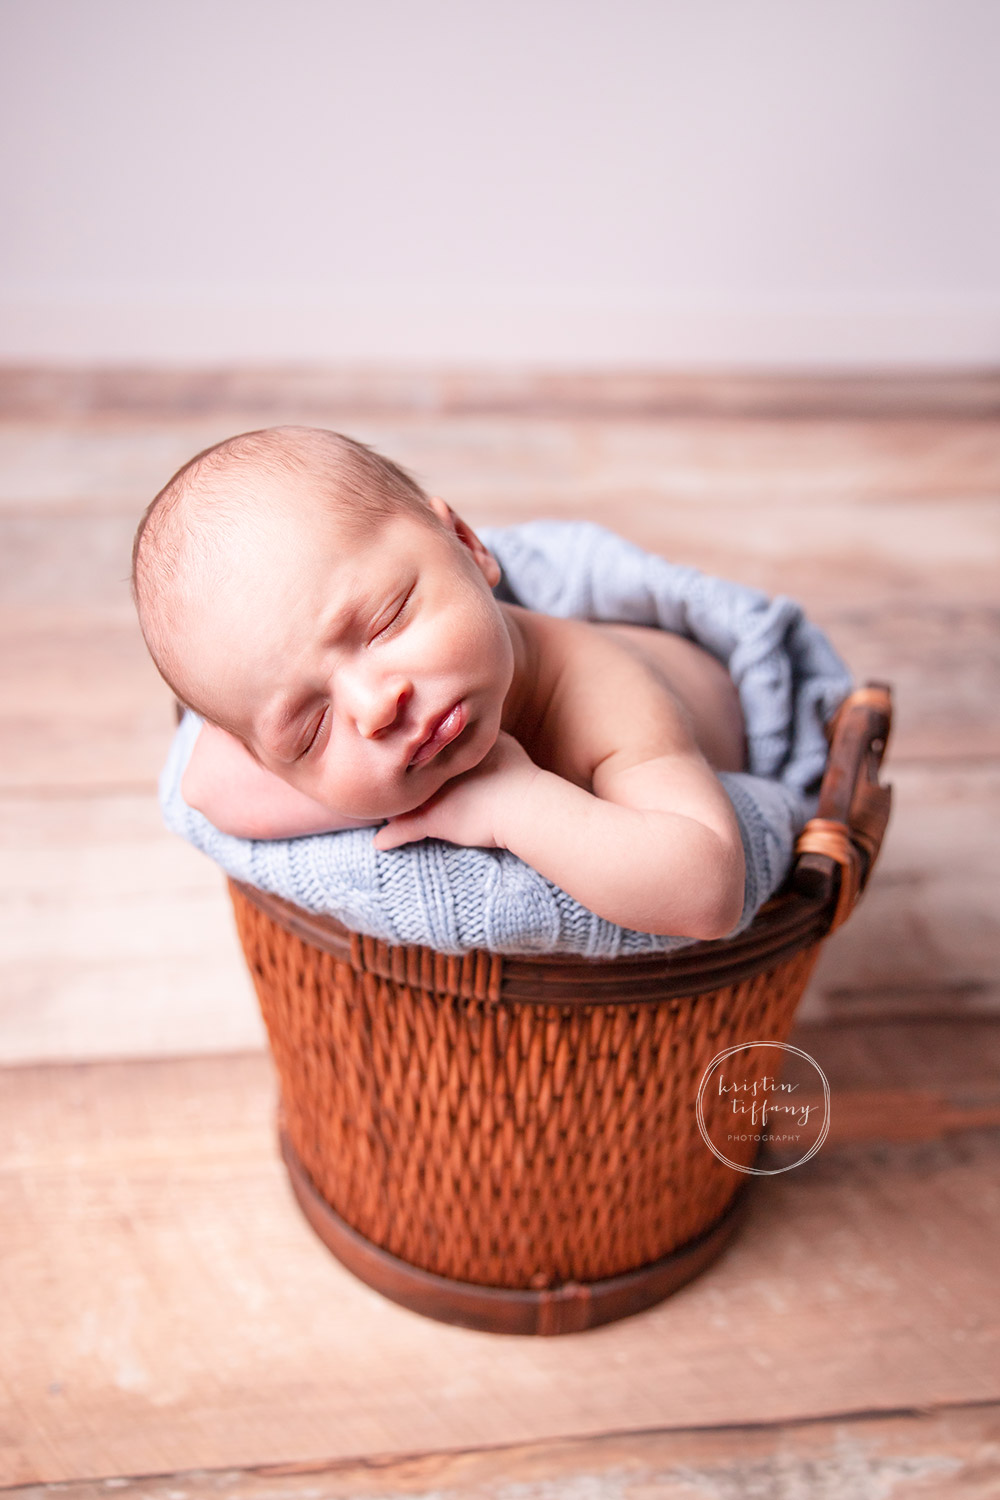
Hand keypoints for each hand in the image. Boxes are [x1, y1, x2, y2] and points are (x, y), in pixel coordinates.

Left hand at [373, 731, 537, 851]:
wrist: (523, 804)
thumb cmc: (516, 773)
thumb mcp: (500, 742)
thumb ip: (483, 735)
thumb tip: (479, 730)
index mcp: (443, 747)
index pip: (415, 748)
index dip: (407, 756)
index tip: (398, 758)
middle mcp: (430, 769)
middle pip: (400, 773)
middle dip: (392, 777)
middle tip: (381, 780)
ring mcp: (428, 796)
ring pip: (398, 800)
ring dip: (390, 806)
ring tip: (379, 810)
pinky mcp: (431, 821)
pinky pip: (402, 831)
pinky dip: (391, 838)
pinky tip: (380, 842)